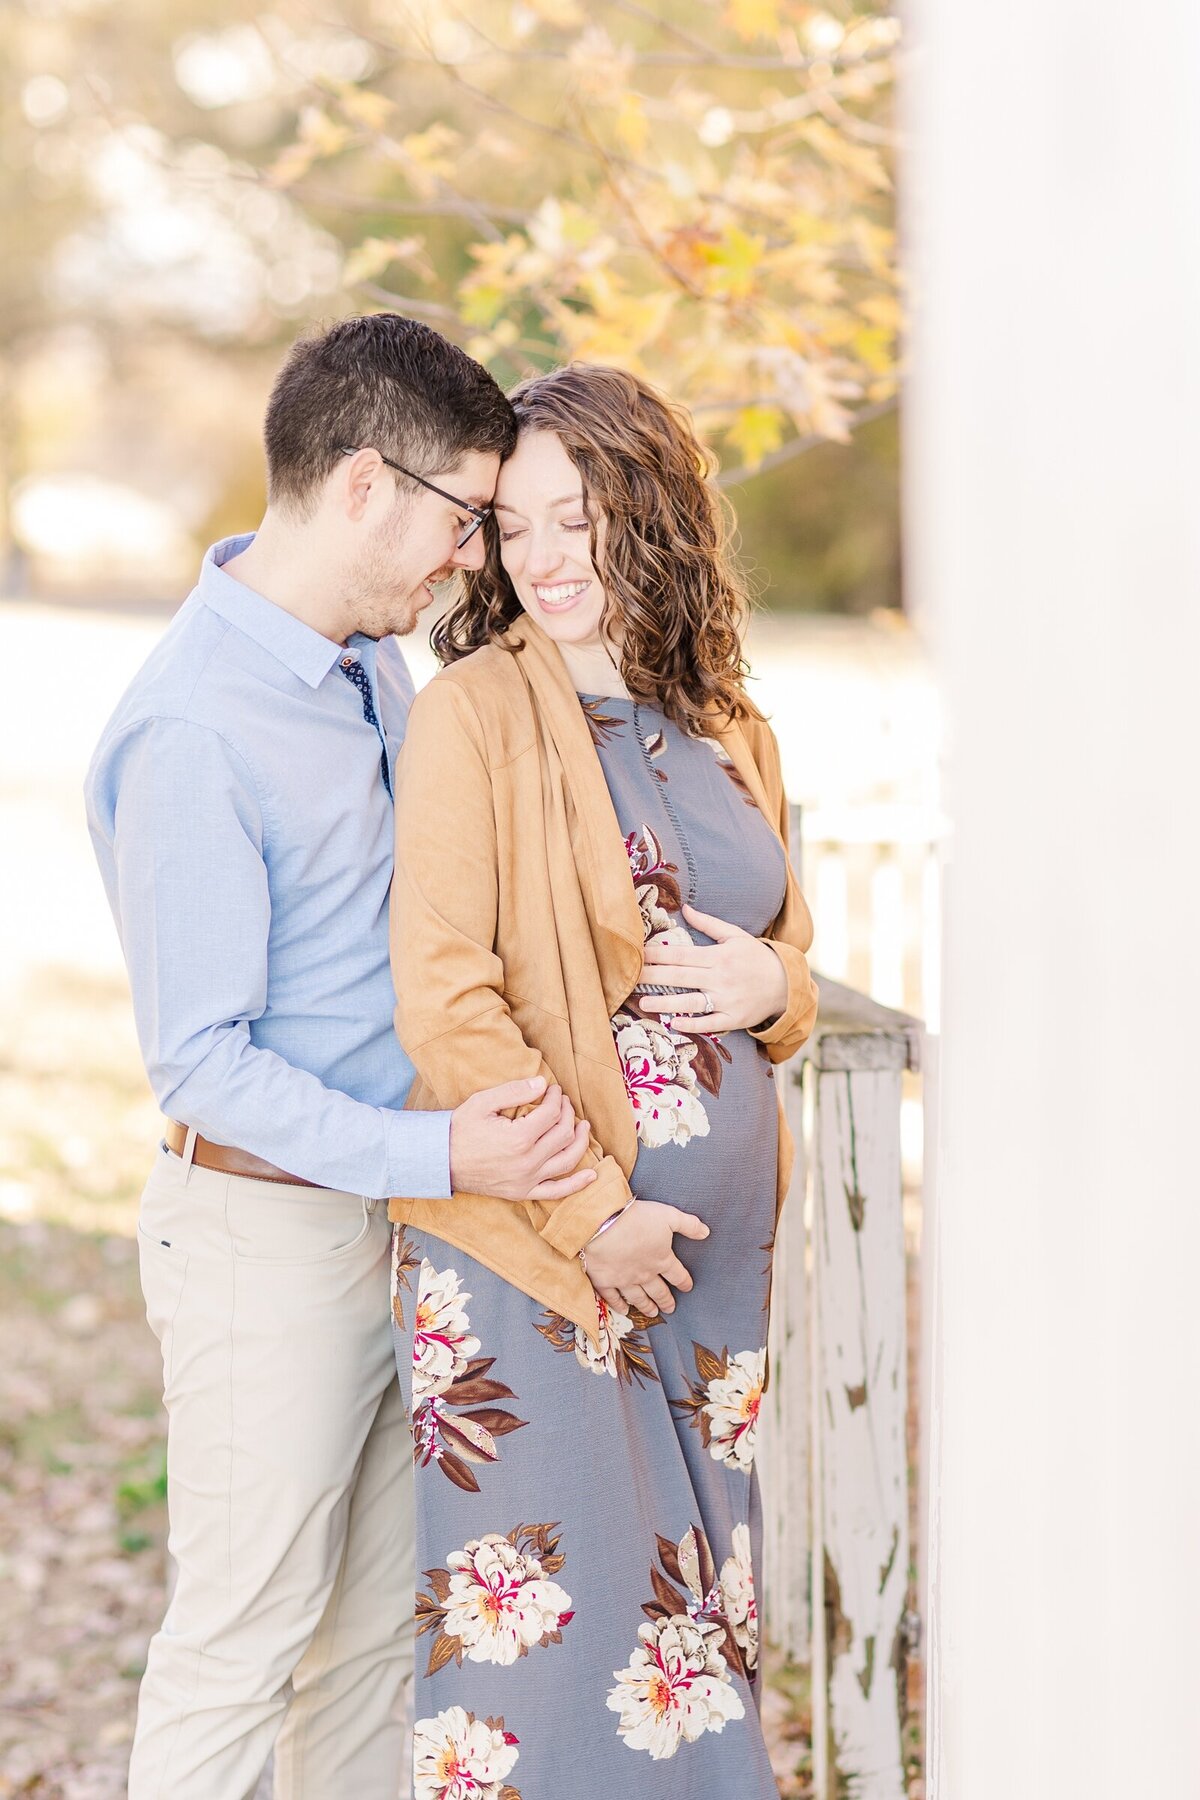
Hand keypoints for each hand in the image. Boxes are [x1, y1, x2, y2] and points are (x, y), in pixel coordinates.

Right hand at [450, 1077, 596, 1201]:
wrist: (440, 1161)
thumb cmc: (459, 1130)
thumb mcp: (483, 1102)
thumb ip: (514, 1092)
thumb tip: (542, 1084)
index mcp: (519, 1138)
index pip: (552, 1114)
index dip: (557, 1098)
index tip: (553, 1089)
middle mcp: (527, 1162)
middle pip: (564, 1134)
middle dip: (568, 1113)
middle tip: (563, 1102)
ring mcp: (526, 1180)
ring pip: (567, 1160)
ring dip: (580, 1141)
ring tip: (584, 1127)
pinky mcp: (522, 1192)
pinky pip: (556, 1192)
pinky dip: (576, 1184)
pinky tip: (591, 1175)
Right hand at [584, 1200, 708, 1317]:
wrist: (602, 1224)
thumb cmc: (637, 1218)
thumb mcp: (668, 1216)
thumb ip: (689, 1225)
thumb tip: (707, 1232)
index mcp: (662, 1259)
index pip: (677, 1275)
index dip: (684, 1282)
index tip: (688, 1288)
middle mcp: (645, 1274)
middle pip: (659, 1291)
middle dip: (666, 1300)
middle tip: (670, 1309)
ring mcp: (624, 1280)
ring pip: (638, 1298)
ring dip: (646, 1306)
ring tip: (653, 1313)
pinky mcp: (605, 1281)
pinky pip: (613, 1298)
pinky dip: (619, 1305)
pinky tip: (624, 1311)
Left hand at [639, 903, 787, 1033]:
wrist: (786, 983)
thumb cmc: (756, 957)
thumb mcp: (735, 935)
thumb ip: (708, 923)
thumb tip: (684, 908)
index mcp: (718, 955)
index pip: (681, 955)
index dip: (657, 954)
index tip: (637, 954)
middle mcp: (720, 977)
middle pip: (680, 977)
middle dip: (653, 977)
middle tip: (629, 978)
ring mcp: (727, 1000)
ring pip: (691, 1002)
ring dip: (666, 1003)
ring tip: (643, 1003)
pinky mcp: (734, 1019)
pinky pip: (711, 1023)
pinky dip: (693, 1024)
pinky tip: (674, 1024)